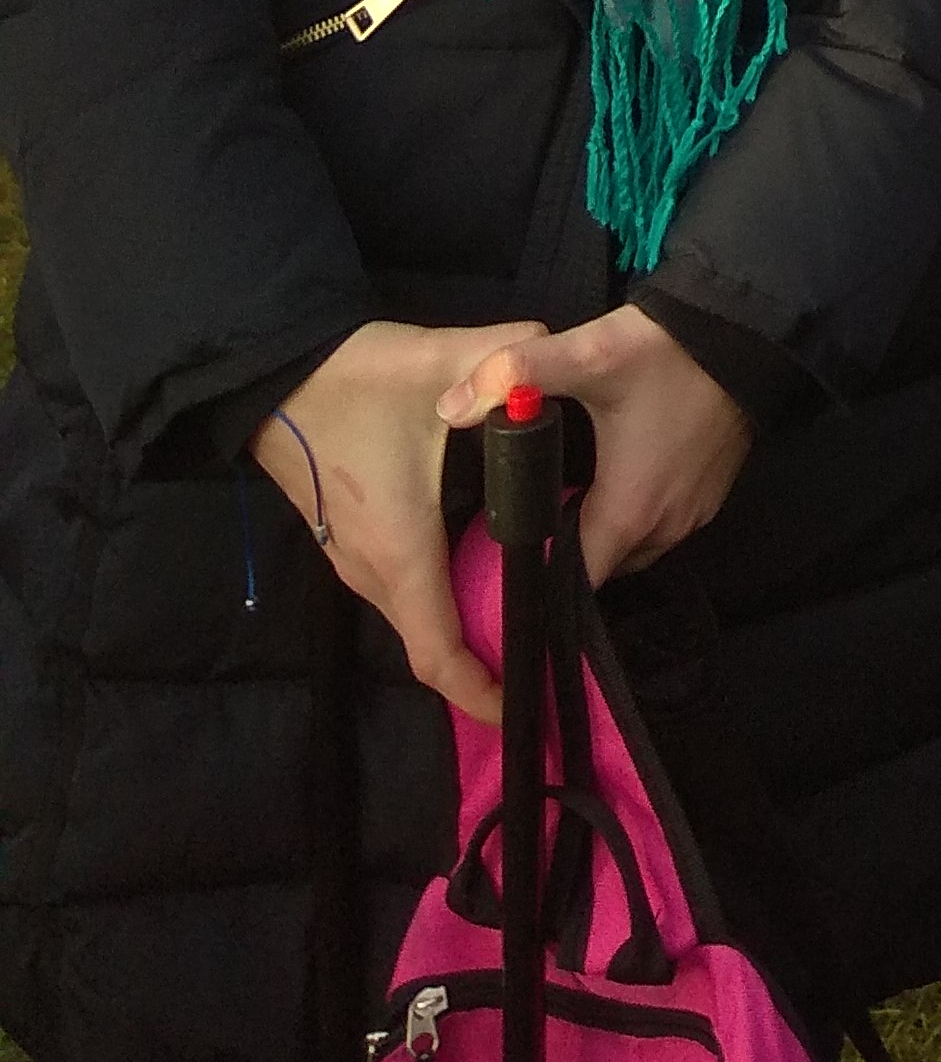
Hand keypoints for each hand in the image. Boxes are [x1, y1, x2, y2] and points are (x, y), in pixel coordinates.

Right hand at [255, 317, 551, 720]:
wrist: (272, 375)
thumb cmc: (352, 382)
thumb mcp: (436, 358)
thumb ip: (505, 353)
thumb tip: (548, 355)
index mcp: (400, 551)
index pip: (440, 654)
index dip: (481, 692)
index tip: (524, 708)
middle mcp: (372, 571)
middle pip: (431, 646)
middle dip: (483, 667)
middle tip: (544, 660)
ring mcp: (353, 559)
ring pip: (415, 617)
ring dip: (461, 633)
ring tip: (519, 621)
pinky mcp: (348, 538)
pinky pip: (401, 590)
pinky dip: (441, 601)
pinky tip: (478, 572)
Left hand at [441, 304, 754, 583]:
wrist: (747, 328)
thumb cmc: (665, 354)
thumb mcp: (587, 355)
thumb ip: (515, 374)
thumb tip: (449, 406)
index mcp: (627, 513)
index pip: (570, 581)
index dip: (533, 574)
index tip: (500, 557)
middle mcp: (664, 528)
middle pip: (599, 565)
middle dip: (563, 546)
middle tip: (528, 509)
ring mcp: (694, 513)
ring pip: (631, 545)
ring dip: (601, 527)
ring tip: (567, 490)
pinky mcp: (711, 492)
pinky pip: (660, 521)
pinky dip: (634, 509)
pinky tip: (617, 468)